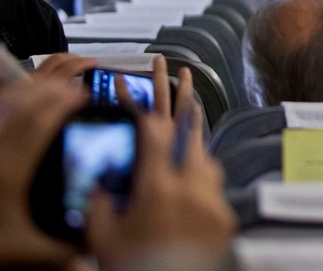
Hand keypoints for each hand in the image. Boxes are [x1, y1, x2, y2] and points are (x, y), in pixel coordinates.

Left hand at [0, 53, 89, 267]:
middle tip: (87, 75)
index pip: (36, 124)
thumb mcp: (28, 249)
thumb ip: (63, 246)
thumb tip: (97, 241)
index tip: (86, 93)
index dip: (63, 104)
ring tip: (64, 66)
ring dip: (36, 78)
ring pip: (3, 97)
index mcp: (5, 173)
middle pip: (24, 103)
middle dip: (59, 84)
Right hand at [84, 61, 236, 270]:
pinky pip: (214, 186)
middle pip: (188, 130)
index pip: (152, 133)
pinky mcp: (224, 217)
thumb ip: (99, 206)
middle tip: (182, 71)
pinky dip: (201, 176)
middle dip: (183, 97)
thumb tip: (98, 186)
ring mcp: (211, 201)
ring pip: (205, 156)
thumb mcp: (103, 238)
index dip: (141, 107)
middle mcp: (189, 188)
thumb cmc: (134, 268)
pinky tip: (192, 175)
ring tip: (188, 117)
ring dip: (194, 139)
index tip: (133, 86)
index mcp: (156, 188)